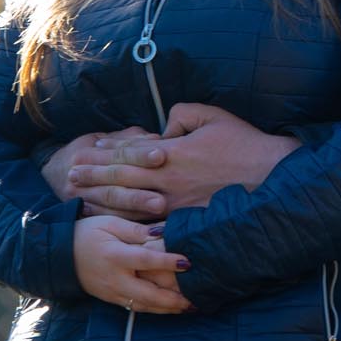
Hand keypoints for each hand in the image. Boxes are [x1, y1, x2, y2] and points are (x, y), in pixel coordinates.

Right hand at [49, 127, 167, 219]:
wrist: (54, 172)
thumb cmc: (88, 151)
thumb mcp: (103, 138)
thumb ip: (130, 138)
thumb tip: (157, 138)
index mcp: (86, 153)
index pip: (117, 154)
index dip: (139, 155)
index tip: (162, 156)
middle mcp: (80, 176)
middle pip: (113, 184)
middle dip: (138, 192)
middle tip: (162, 198)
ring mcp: (80, 197)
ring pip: (110, 204)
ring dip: (135, 209)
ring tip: (158, 211)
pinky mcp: (83, 212)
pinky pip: (107, 218)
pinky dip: (126, 221)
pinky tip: (145, 224)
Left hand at [69, 103, 301, 215]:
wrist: (269, 176)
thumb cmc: (243, 143)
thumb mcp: (212, 115)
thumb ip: (181, 114)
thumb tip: (164, 125)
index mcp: (172, 152)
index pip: (130, 151)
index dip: (107, 151)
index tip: (88, 149)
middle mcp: (168, 179)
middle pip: (122, 178)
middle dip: (94, 176)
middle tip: (71, 176)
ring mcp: (176, 204)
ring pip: (131, 203)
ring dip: (104, 201)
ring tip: (83, 199)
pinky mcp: (187, 221)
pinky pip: (153, 224)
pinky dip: (131, 225)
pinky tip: (116, 226)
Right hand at [73, 216, 190, 313]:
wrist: (60, 256)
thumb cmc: (88, 233)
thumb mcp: (110, 224)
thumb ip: (136, 230)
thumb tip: (163, 233)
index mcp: (115, 255)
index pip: (145, 260)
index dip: (167, 262)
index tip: (188, 262)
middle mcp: (114, 278)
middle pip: (148, 293)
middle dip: (173, 299)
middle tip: (196, 299)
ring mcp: (112, 292)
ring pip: (144, 305)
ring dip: (168, 309)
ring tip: (190, 307)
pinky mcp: (111, 299)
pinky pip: (136, 308)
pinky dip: (155, 310)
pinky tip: (171, 309)